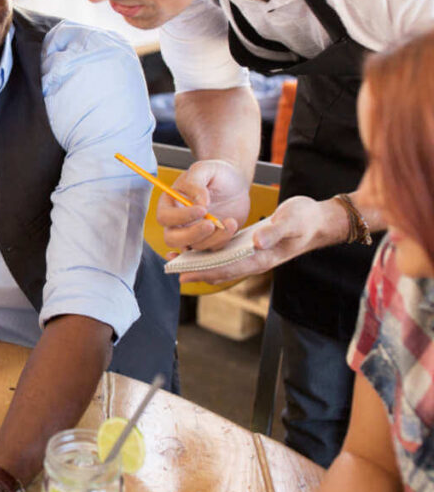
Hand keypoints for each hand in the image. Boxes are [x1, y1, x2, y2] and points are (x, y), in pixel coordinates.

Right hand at [157, 159, 248, 251]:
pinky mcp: (210, 242)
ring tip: (231, 221)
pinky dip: (222, 243)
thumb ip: (196, 183)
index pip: (165, 217)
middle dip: (192, 234)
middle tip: (211, 224)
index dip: (181, 217)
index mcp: (169, 204)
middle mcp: (177, 223)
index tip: (202, 209)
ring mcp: (193, 235)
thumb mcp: (204, 170)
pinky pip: (212, 251)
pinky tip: (231, 226)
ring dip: (213, 238)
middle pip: (172, 239)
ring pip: (194, 247)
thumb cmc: (215, 174)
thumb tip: (200, 203)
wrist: (234, 184)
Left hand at [178, 195, 349, 284]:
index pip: (228, 267)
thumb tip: (257, 242)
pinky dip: (211, 255)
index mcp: (263, 257)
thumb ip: (275, 231)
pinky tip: (197, 250)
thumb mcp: (292, 220)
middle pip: (220, 270)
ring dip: (200, 263)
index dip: (204, 270)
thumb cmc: (307, 219)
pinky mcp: (254, 248)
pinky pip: (228, 256)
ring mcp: (255, 256)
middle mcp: (256, 260)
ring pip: (222, 264)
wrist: (320, 220)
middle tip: (171, 268)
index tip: (183, 272)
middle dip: (196, 270)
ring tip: (177, 260)